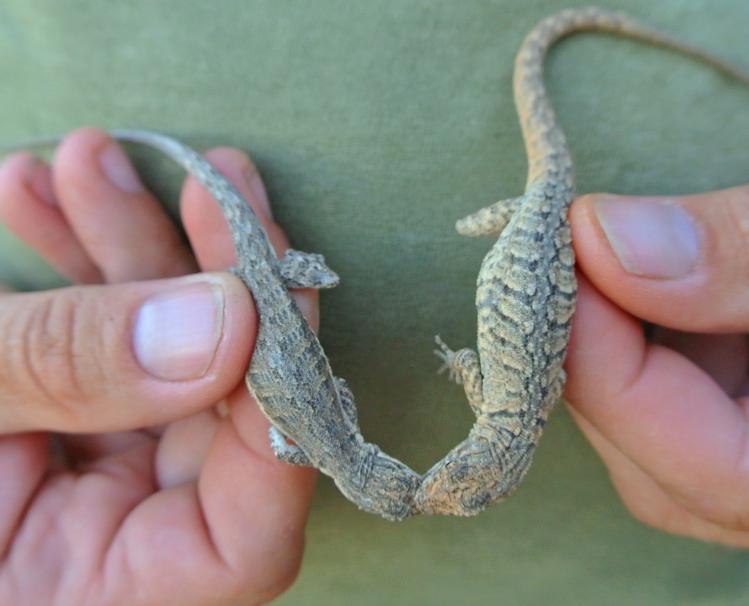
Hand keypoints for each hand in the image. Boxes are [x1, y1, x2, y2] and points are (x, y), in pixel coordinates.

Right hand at [0, 128, 314, 603]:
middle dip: (207, 282)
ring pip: (167, 366)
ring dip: (132, 252)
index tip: (266, 281)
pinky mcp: (58, 430)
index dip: (280, 411)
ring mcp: (85, 488)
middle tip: (200, 180)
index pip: (245, 539)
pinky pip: (103, 351)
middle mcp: (103, 551)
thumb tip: (231, 320)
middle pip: (217, 418)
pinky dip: (79, 271)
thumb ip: (68, 371)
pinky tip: (35, 195)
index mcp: (83, 601)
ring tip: (86, 160)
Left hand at [566, 179, 748, 548]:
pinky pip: (709, 418)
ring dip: (640, 354)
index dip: (618, 372)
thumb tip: (602, 240)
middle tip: (583, 257)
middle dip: (611, 366)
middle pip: (674, 481)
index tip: (570, 260)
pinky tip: (693, 292)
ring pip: (676, 455)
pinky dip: (678, 351)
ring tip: (651, 261)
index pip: (715, 471)